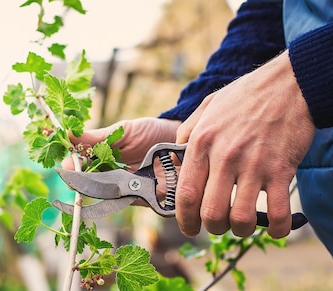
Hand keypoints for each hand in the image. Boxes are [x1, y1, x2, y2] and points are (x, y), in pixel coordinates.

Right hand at [62, 117, 180, 199]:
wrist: (182, 142)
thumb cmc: (150, 133)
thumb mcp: (122, 131)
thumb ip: (97, 137)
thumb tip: (68, 133)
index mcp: (102, 158)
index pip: (81, 165)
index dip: (71, 166)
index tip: (65, 165)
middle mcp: (110, 176)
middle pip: (88, 183)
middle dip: (78, 181)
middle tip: (72, 177)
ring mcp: (124, 188)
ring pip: (103, 194)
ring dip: (95, 190)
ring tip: (89, 184)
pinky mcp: (140, 199)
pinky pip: (124, 201)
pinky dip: (116, 197)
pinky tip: (112, 190)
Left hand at [175, 50, 315, 238]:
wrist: (288, 83)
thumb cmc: (245, 95)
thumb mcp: (207, 107)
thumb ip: (188, 133)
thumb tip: (177, 159)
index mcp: (201, 142)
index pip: (185, 193)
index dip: (184, 219)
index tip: (188, 227)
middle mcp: (224, 156)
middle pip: (210, 212)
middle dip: (212, 227)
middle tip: (217, 226)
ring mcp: (254, 165)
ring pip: (240, 218)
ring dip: (241, 230)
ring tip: (242, 225)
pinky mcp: (281, 169)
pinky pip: (278, 211)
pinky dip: (278, 228)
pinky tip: (278, 228)